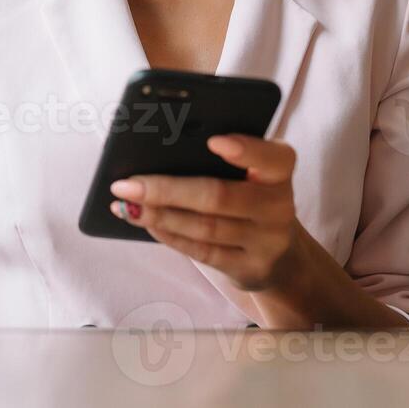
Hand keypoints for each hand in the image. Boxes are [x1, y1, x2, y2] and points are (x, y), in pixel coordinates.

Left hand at [108, 134, 301, 291]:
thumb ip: (219, 161)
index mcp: (279, 171)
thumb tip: (154, 153)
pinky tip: (146, 223)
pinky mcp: (250, 269)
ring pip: (205, 228)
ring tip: (126, 205)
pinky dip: (170, 236)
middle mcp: (278, 207)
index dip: (245, 149)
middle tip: (126, 184)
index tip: (213, 140)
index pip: (272, 157)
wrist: (282, 256)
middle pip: (219, 196)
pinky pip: (203, 253)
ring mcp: (267, 242)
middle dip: (166, 190)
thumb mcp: (251, 175)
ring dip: (159, 215)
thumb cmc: (251, 199)